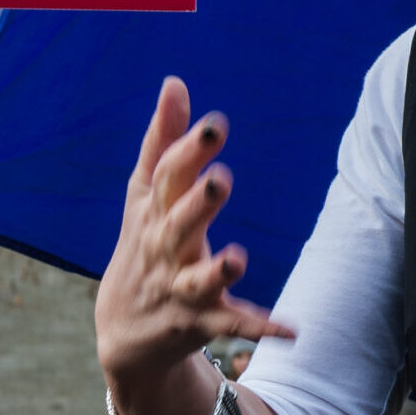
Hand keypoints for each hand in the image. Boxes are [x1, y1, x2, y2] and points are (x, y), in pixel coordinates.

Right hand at [97, 79, 294, 414]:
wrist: (124, 332)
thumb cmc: (143, 246)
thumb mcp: (146, 195)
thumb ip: (164, 139)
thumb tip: (175, 82)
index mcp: (155, 213)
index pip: (168, 177)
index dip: (190, 151)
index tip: (216, 123)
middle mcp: (165, 249)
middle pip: (179, 224)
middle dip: (198, 203)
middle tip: (222, 179)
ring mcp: (181, 289)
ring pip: (198, 280)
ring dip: (218, 269)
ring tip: (238, 257)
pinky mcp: (201, 322)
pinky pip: (232, 324)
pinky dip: (259, 327)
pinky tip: (291, 330)